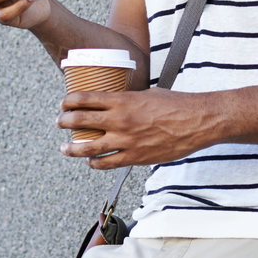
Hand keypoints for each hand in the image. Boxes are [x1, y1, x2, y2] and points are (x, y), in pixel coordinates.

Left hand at [58, 88, 214, 166]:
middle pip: (80, 121)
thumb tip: (117, 103)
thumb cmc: (176, 105)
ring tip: (65, 148)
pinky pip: (106, 163)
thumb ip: (129, 99)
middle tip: (59, 122)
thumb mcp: (148, 93)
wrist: (197, 122)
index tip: (64, 104)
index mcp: (122, 100)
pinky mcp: (134, 157)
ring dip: (72, 148)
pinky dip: (95, 163)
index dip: (69, 101)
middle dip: (64, 122)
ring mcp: (126, 141)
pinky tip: (91, 162)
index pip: (85, 99)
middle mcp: (120, 120)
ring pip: (88, 148)